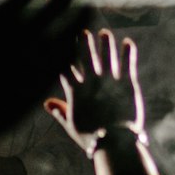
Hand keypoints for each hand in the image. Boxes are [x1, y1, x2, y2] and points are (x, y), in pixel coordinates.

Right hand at [44, 28, 144, 155]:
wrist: (114, 143)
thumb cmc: (91, 137)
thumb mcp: (72, 126)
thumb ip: (59, 112)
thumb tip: (46, 102)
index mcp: (76, 92)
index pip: (66, 69)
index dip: (63, 55)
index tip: (60, 43)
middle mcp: (92, 82)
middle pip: (85, 57)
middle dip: (82, 43)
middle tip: (81, 31)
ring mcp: (110, 81)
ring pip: (106, 56)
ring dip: (105, 43)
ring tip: (104, 32)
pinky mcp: (128, 84)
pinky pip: (127, 64)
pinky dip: (128, 52)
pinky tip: (128, 42)